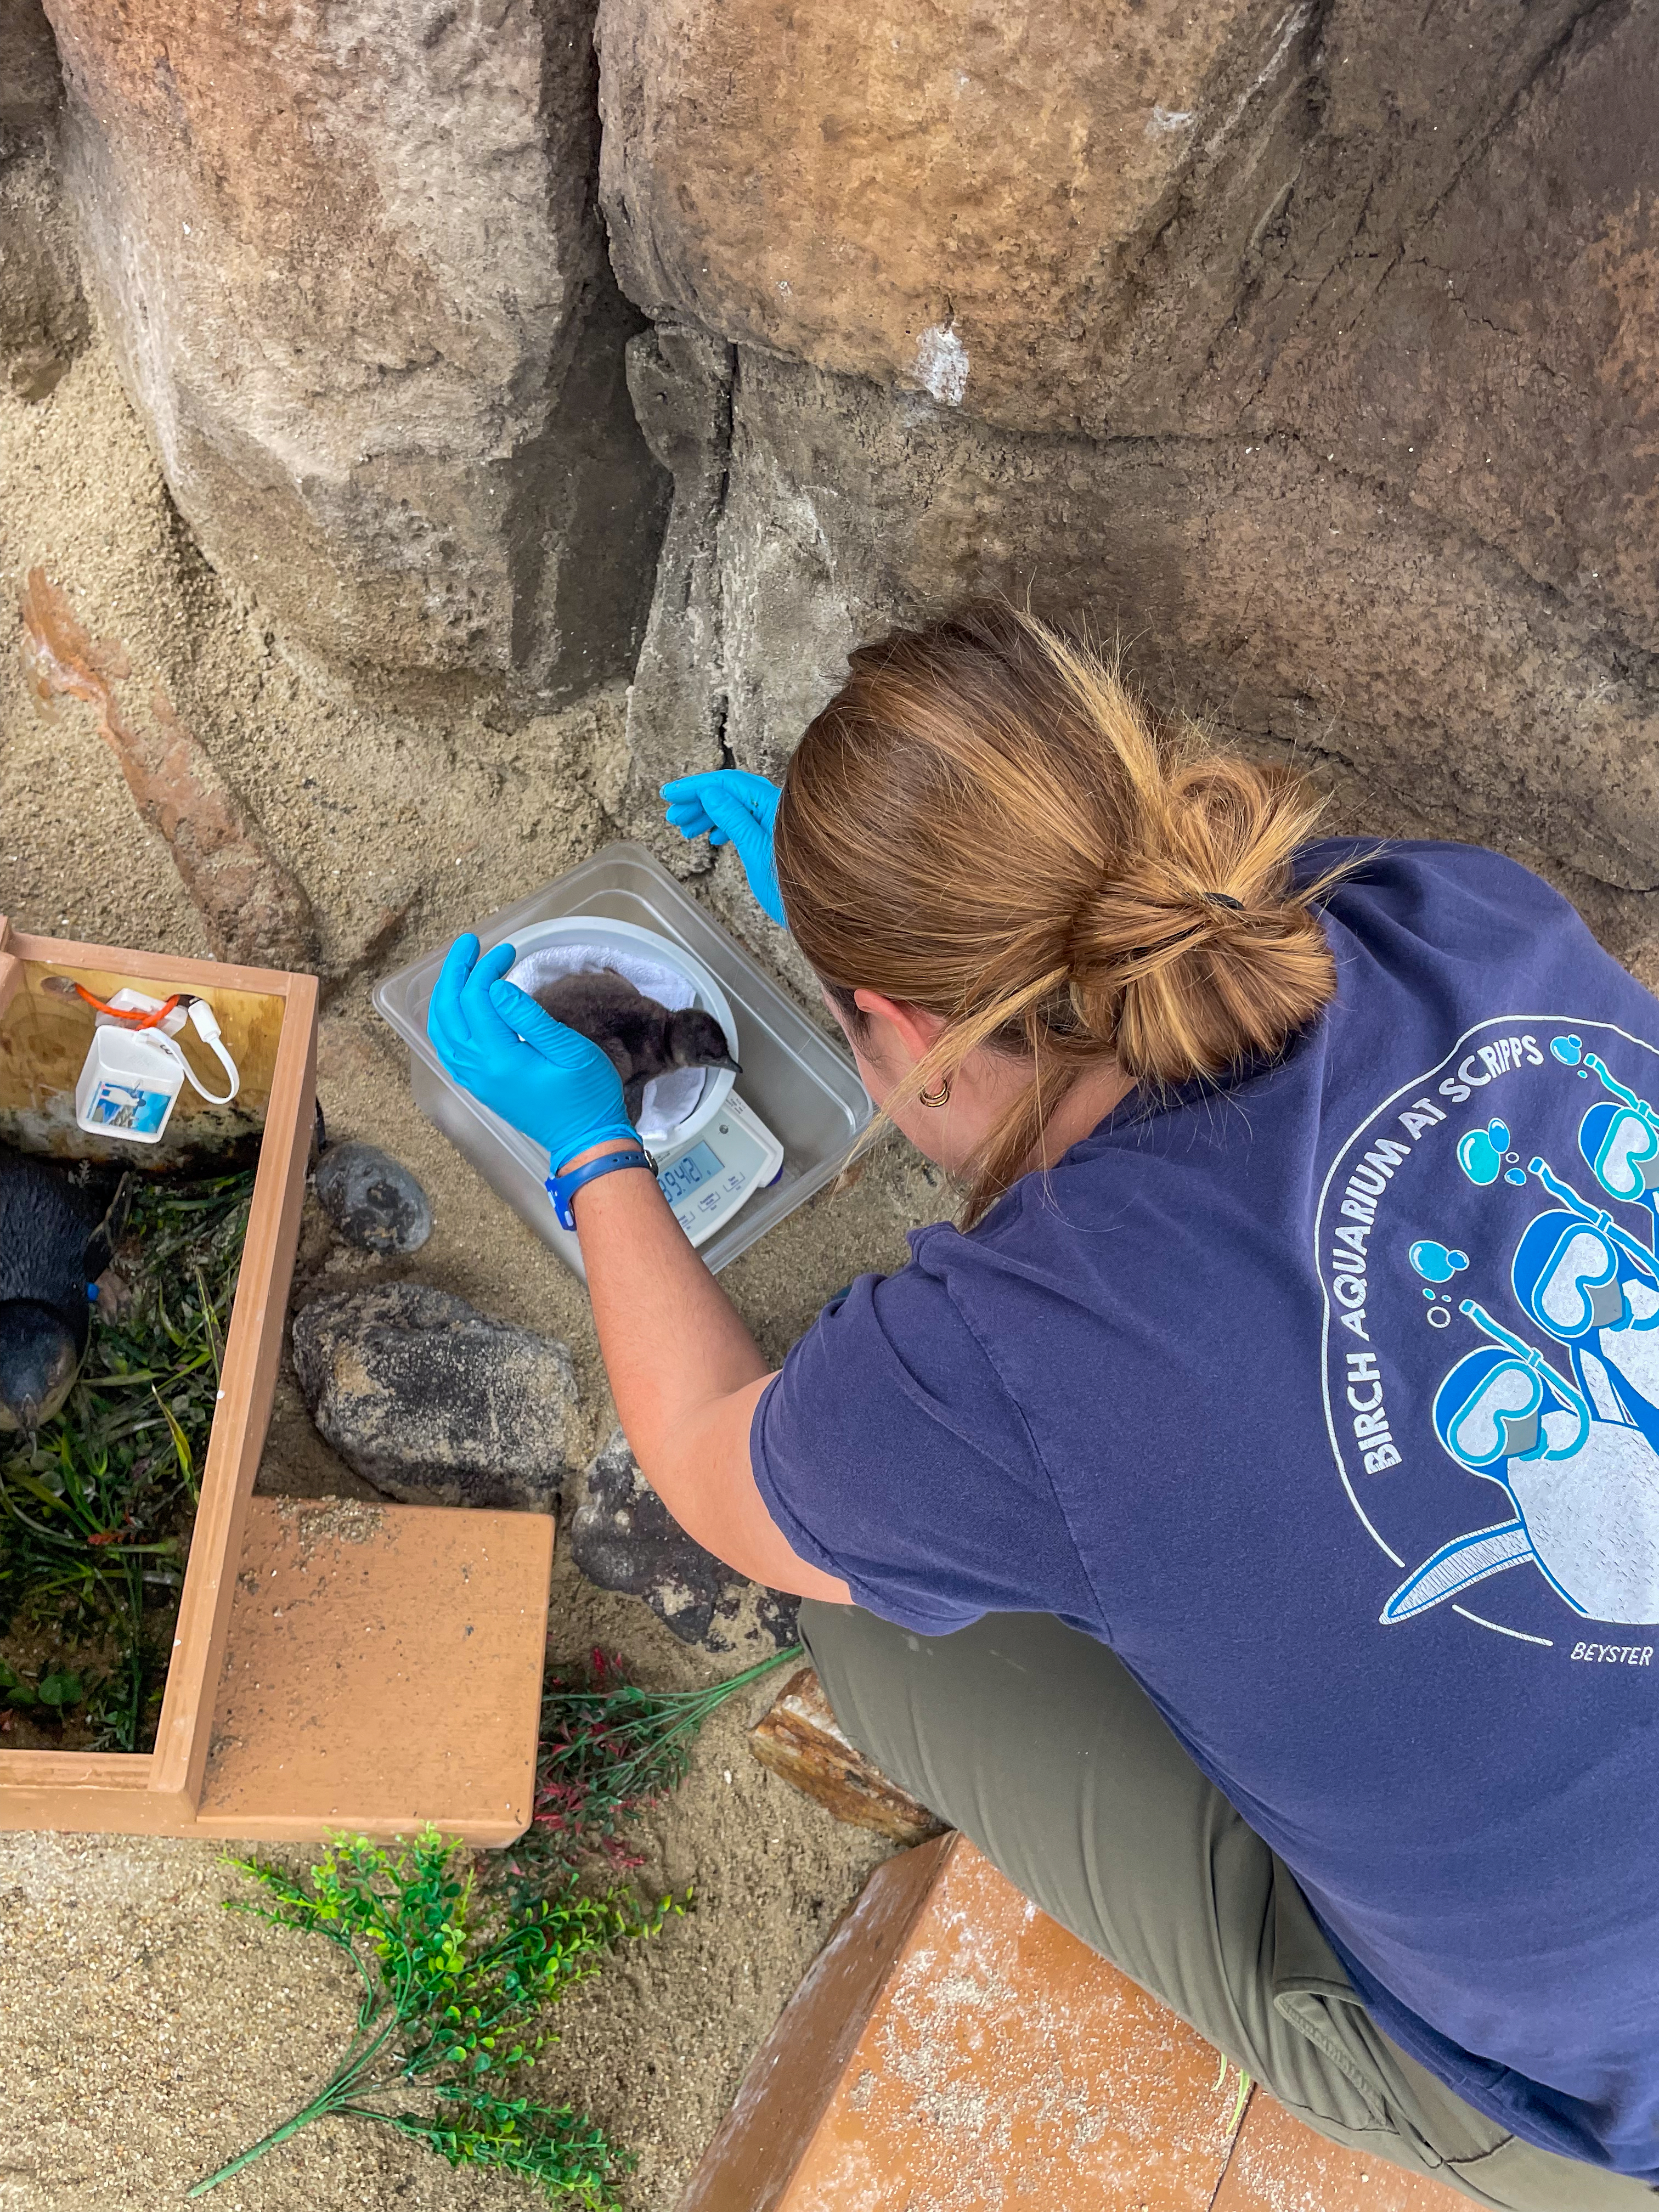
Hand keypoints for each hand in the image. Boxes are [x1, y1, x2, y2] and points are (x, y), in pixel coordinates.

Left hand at [427, 935, 638, 1173]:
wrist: (585, 1140)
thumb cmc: (587, 1094)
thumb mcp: (569, 1050)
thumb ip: (530, 1018)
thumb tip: (497, 988)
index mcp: (500, 1058)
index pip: (478, 999)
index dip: (488, 969)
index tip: (508, 951)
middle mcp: (477, 1069)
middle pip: (449, 1011)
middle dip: (456, 972)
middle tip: (469, 944)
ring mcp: (474, 1080)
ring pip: (442, 1030)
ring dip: (447, 994)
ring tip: (460, 968)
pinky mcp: (479, 1086)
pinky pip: (448, 1047)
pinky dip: (447, 1020)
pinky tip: (458, 1007)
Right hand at [661, 770, 785, 926]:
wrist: (822, 915)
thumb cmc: (795, 889)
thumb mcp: (755, 852)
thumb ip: (734, 820)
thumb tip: (710, 793)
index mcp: (774, 805)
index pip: (728, 783)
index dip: (696, 787)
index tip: (670, 794)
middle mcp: (777, 808)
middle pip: (731, 793)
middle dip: (698, 802)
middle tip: (673, 816)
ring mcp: (777, 823)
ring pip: (737, 808)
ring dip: (709, 816)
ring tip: (686, 830)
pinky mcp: (776, 838)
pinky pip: (746, 823)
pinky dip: (726, 828)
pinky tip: (714, 839)